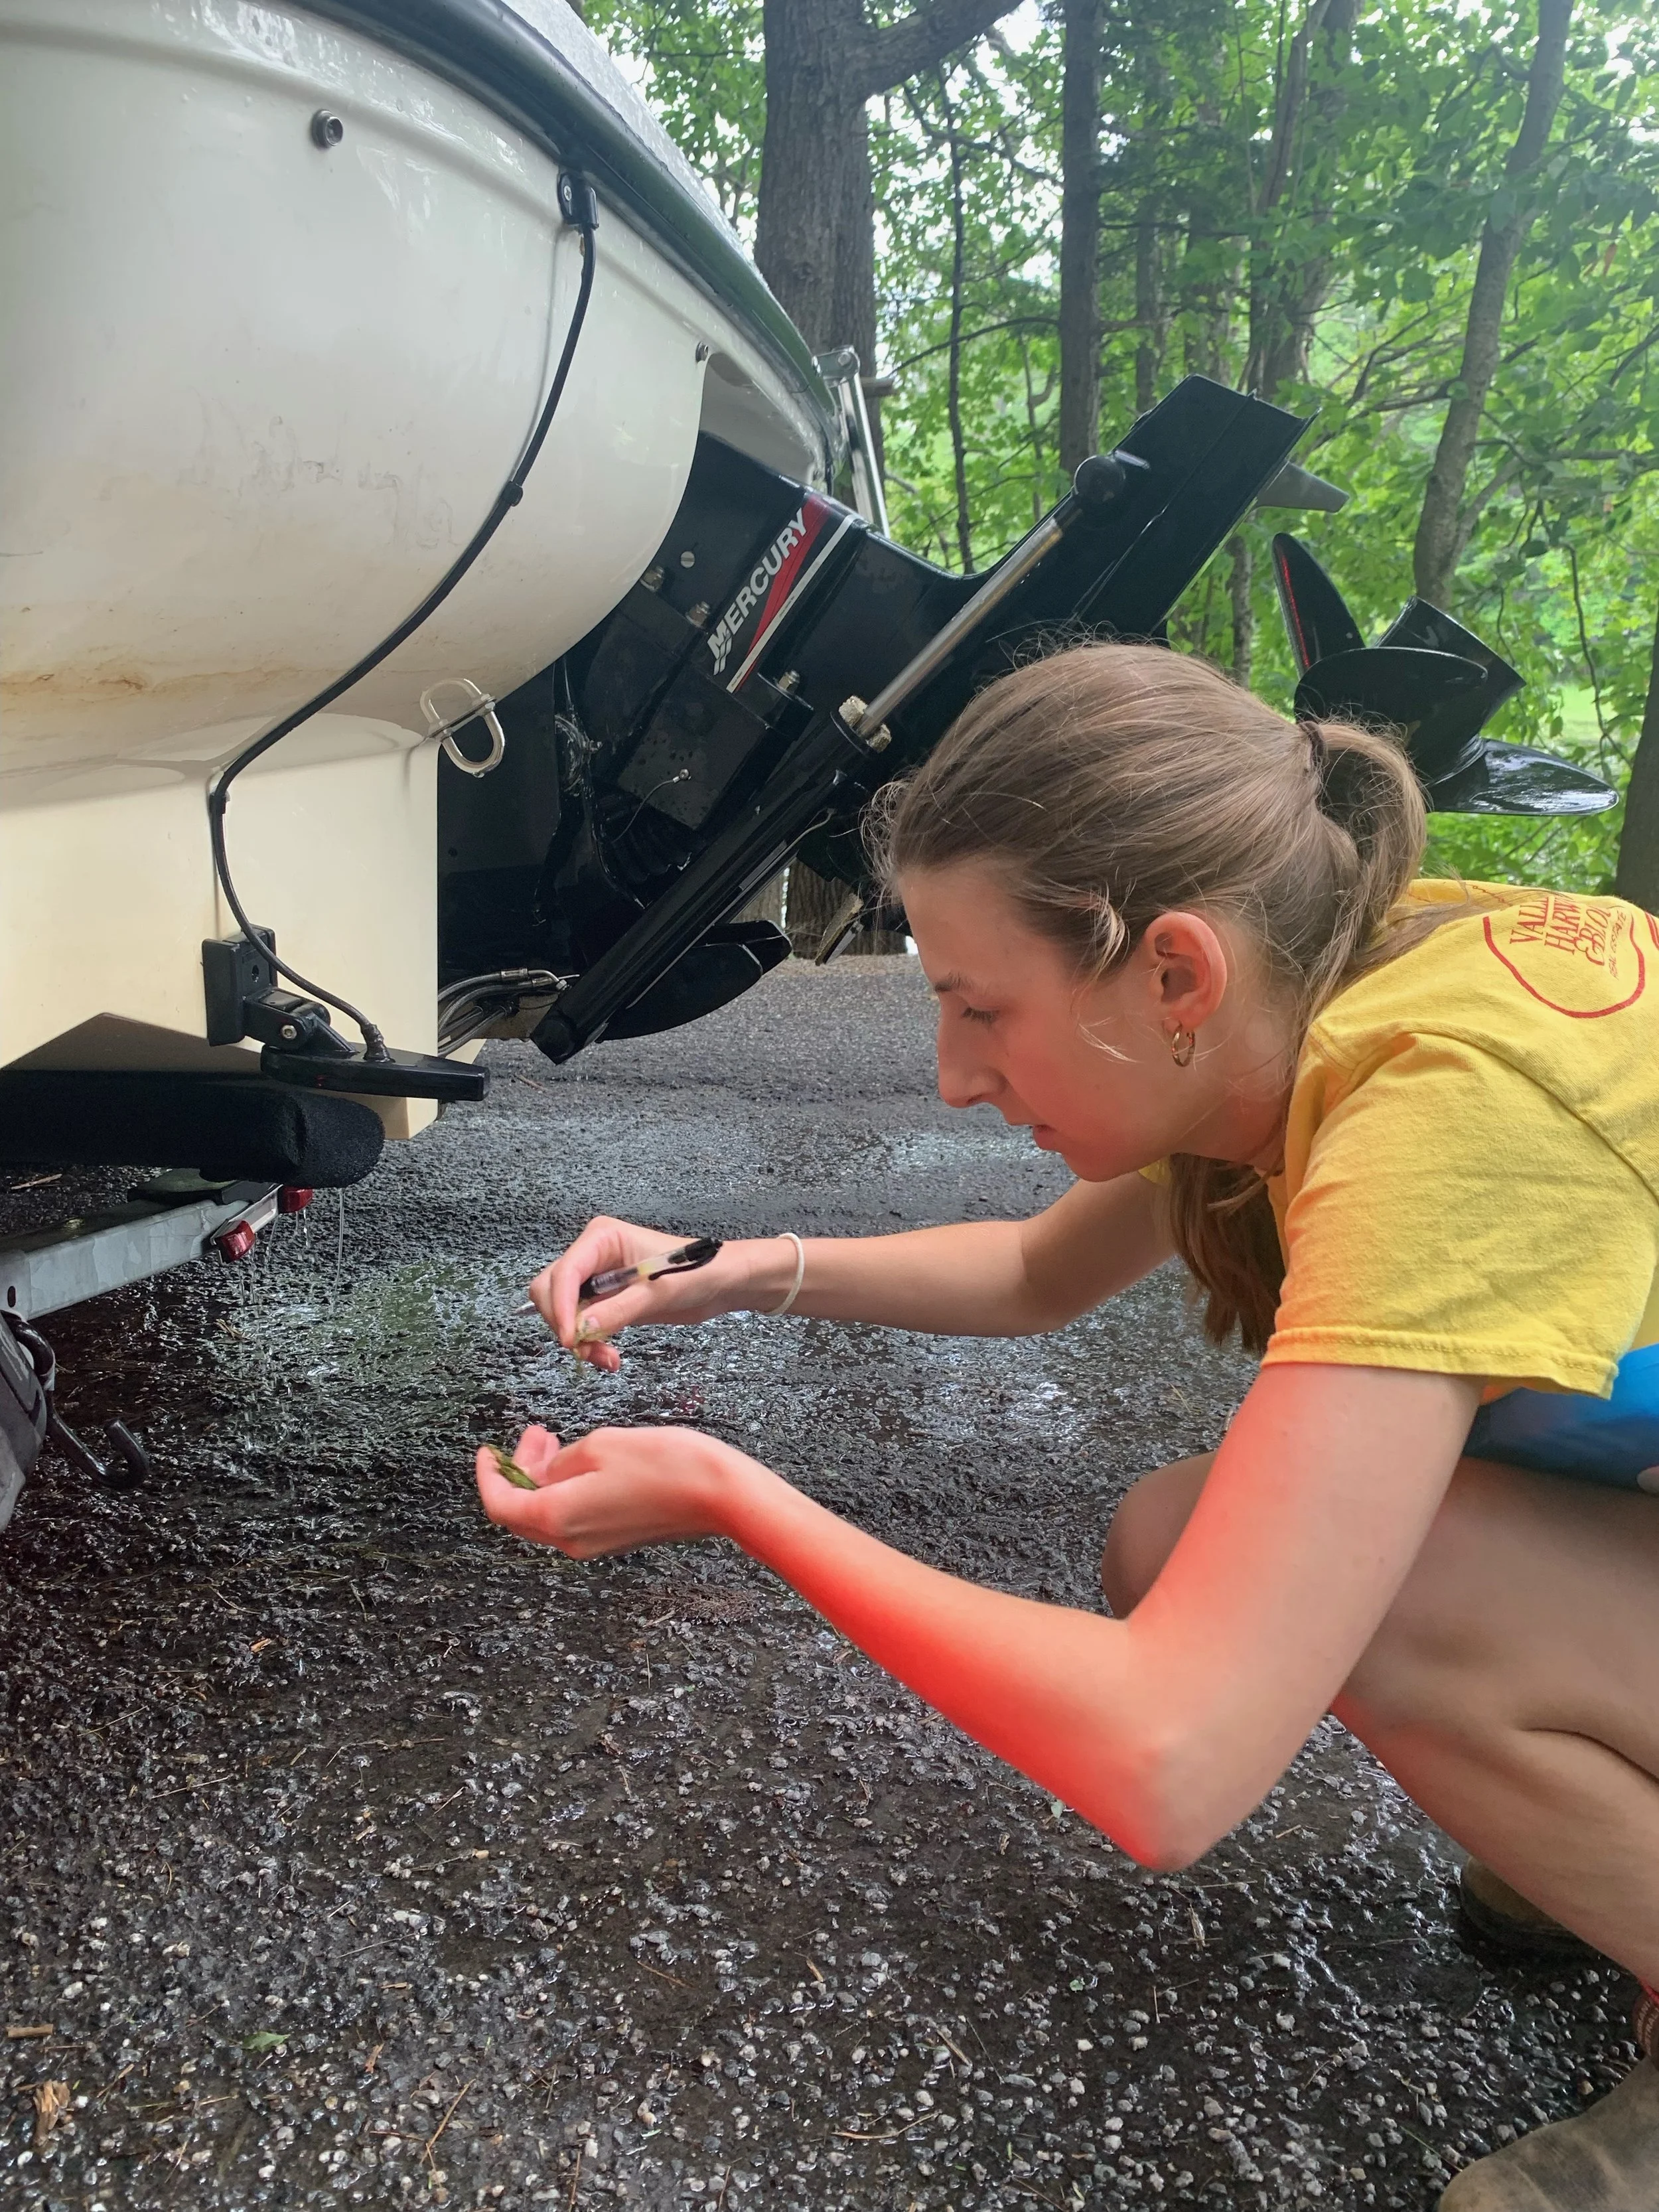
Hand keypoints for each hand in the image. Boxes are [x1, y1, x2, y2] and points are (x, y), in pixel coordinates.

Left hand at [474, 1422, 749, 1557]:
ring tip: (554, 1440)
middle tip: (533, 1434)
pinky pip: (573, 1517)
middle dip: (518, 1471)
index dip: (488, 1476)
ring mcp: (594, 1543)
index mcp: (558, 1516)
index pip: (500, 1504)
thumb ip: (560, 1461)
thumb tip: (546, 1472)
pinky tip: (580, 1460)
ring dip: (543, 1478)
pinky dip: (564, 1489)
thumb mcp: (600, 1445)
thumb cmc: (665, 1464)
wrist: (719, 1495)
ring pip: (547, 1514)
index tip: (487, 1452)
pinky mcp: (615, 1538)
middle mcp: (570, 1539)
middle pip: (521, 1512)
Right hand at [526, 1216, 793, 1371]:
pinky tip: (609, 1356)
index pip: (564, 1272)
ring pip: (563, 1310)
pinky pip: (580, 1323)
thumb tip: (582, 1330)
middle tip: (589, 1352)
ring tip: (608, 1359)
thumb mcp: (658, 1293)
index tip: (571, 1339)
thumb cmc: (697, 1273)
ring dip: (578, 1338)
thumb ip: (618, 1310)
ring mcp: (596, 1277)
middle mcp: (592, 1255)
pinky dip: (588, 1342)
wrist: (722, 1284)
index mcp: (602, 1238)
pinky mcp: (604, 1299)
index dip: (560, 1306)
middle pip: (551, 1290)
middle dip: (565, 1323)